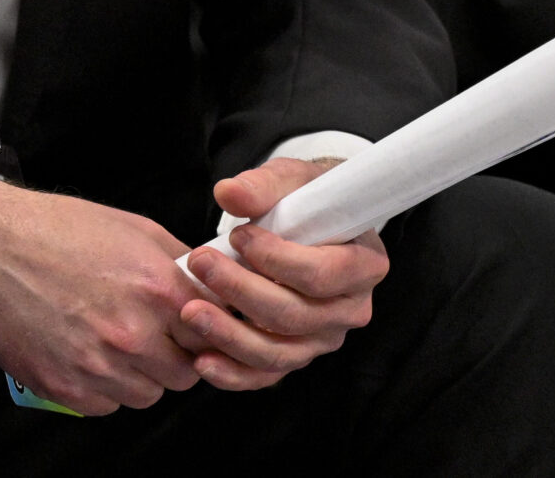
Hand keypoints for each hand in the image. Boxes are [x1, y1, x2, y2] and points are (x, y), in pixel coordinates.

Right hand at [0, 170, 201, 415]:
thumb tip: (209, 283)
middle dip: (174, 357)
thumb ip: (177, 260)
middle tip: (152, 336)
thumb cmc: (56, 232)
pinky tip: (86, 354)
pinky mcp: (67, 389)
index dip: (204, 331)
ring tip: (113, 343)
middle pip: (184, 375)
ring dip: (138, 375)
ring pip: (146, 395)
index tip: (191, 327)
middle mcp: (133, 334)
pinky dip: (102, 387)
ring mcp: (99, 367)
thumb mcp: (133, 228)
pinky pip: (106, 406)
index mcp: (158, 290)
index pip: (213, 335)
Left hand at [178, 157, 387, 390]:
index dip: (277, 260)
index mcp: (364, 265)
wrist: (310, 223)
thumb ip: (265, 185)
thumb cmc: (307, 200)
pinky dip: (234, 374)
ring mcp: (323, 338)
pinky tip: (202, 362)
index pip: (321, 275)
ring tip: (190, 311)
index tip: (239, 235)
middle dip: (241, 291)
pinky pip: (265, 375)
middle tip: (200, 262)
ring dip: (230, 335)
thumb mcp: (292, 180)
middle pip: (294, 315)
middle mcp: (350, 310)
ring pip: (278, 352)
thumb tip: (229, 193)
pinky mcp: (296, 355)